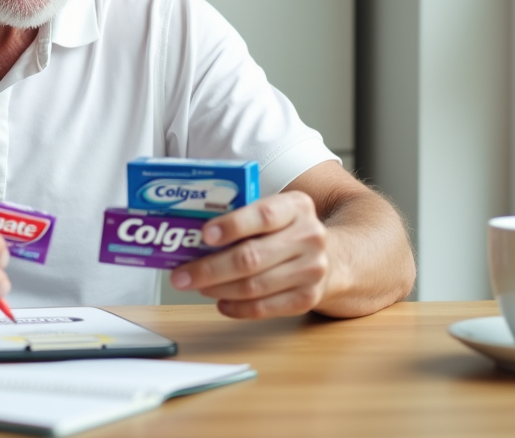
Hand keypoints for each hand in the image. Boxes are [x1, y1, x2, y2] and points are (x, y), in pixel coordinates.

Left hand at [169, 191, 329, 318]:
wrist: (334, 257)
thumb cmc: (286, 231)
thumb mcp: (275, 212)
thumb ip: (242, 216)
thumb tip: (190, 233)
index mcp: (297, 207)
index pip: (263, 215)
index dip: (232, 226)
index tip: (204, 235)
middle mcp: (309, 237)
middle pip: (252, 257)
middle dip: (209, 268)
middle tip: (181, 275)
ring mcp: (312, 270)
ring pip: (254, 286)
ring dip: (218, 289)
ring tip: (196, 285)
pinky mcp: (308, 298)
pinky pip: (264, 307)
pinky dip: (237, 307)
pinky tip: (220, 302)